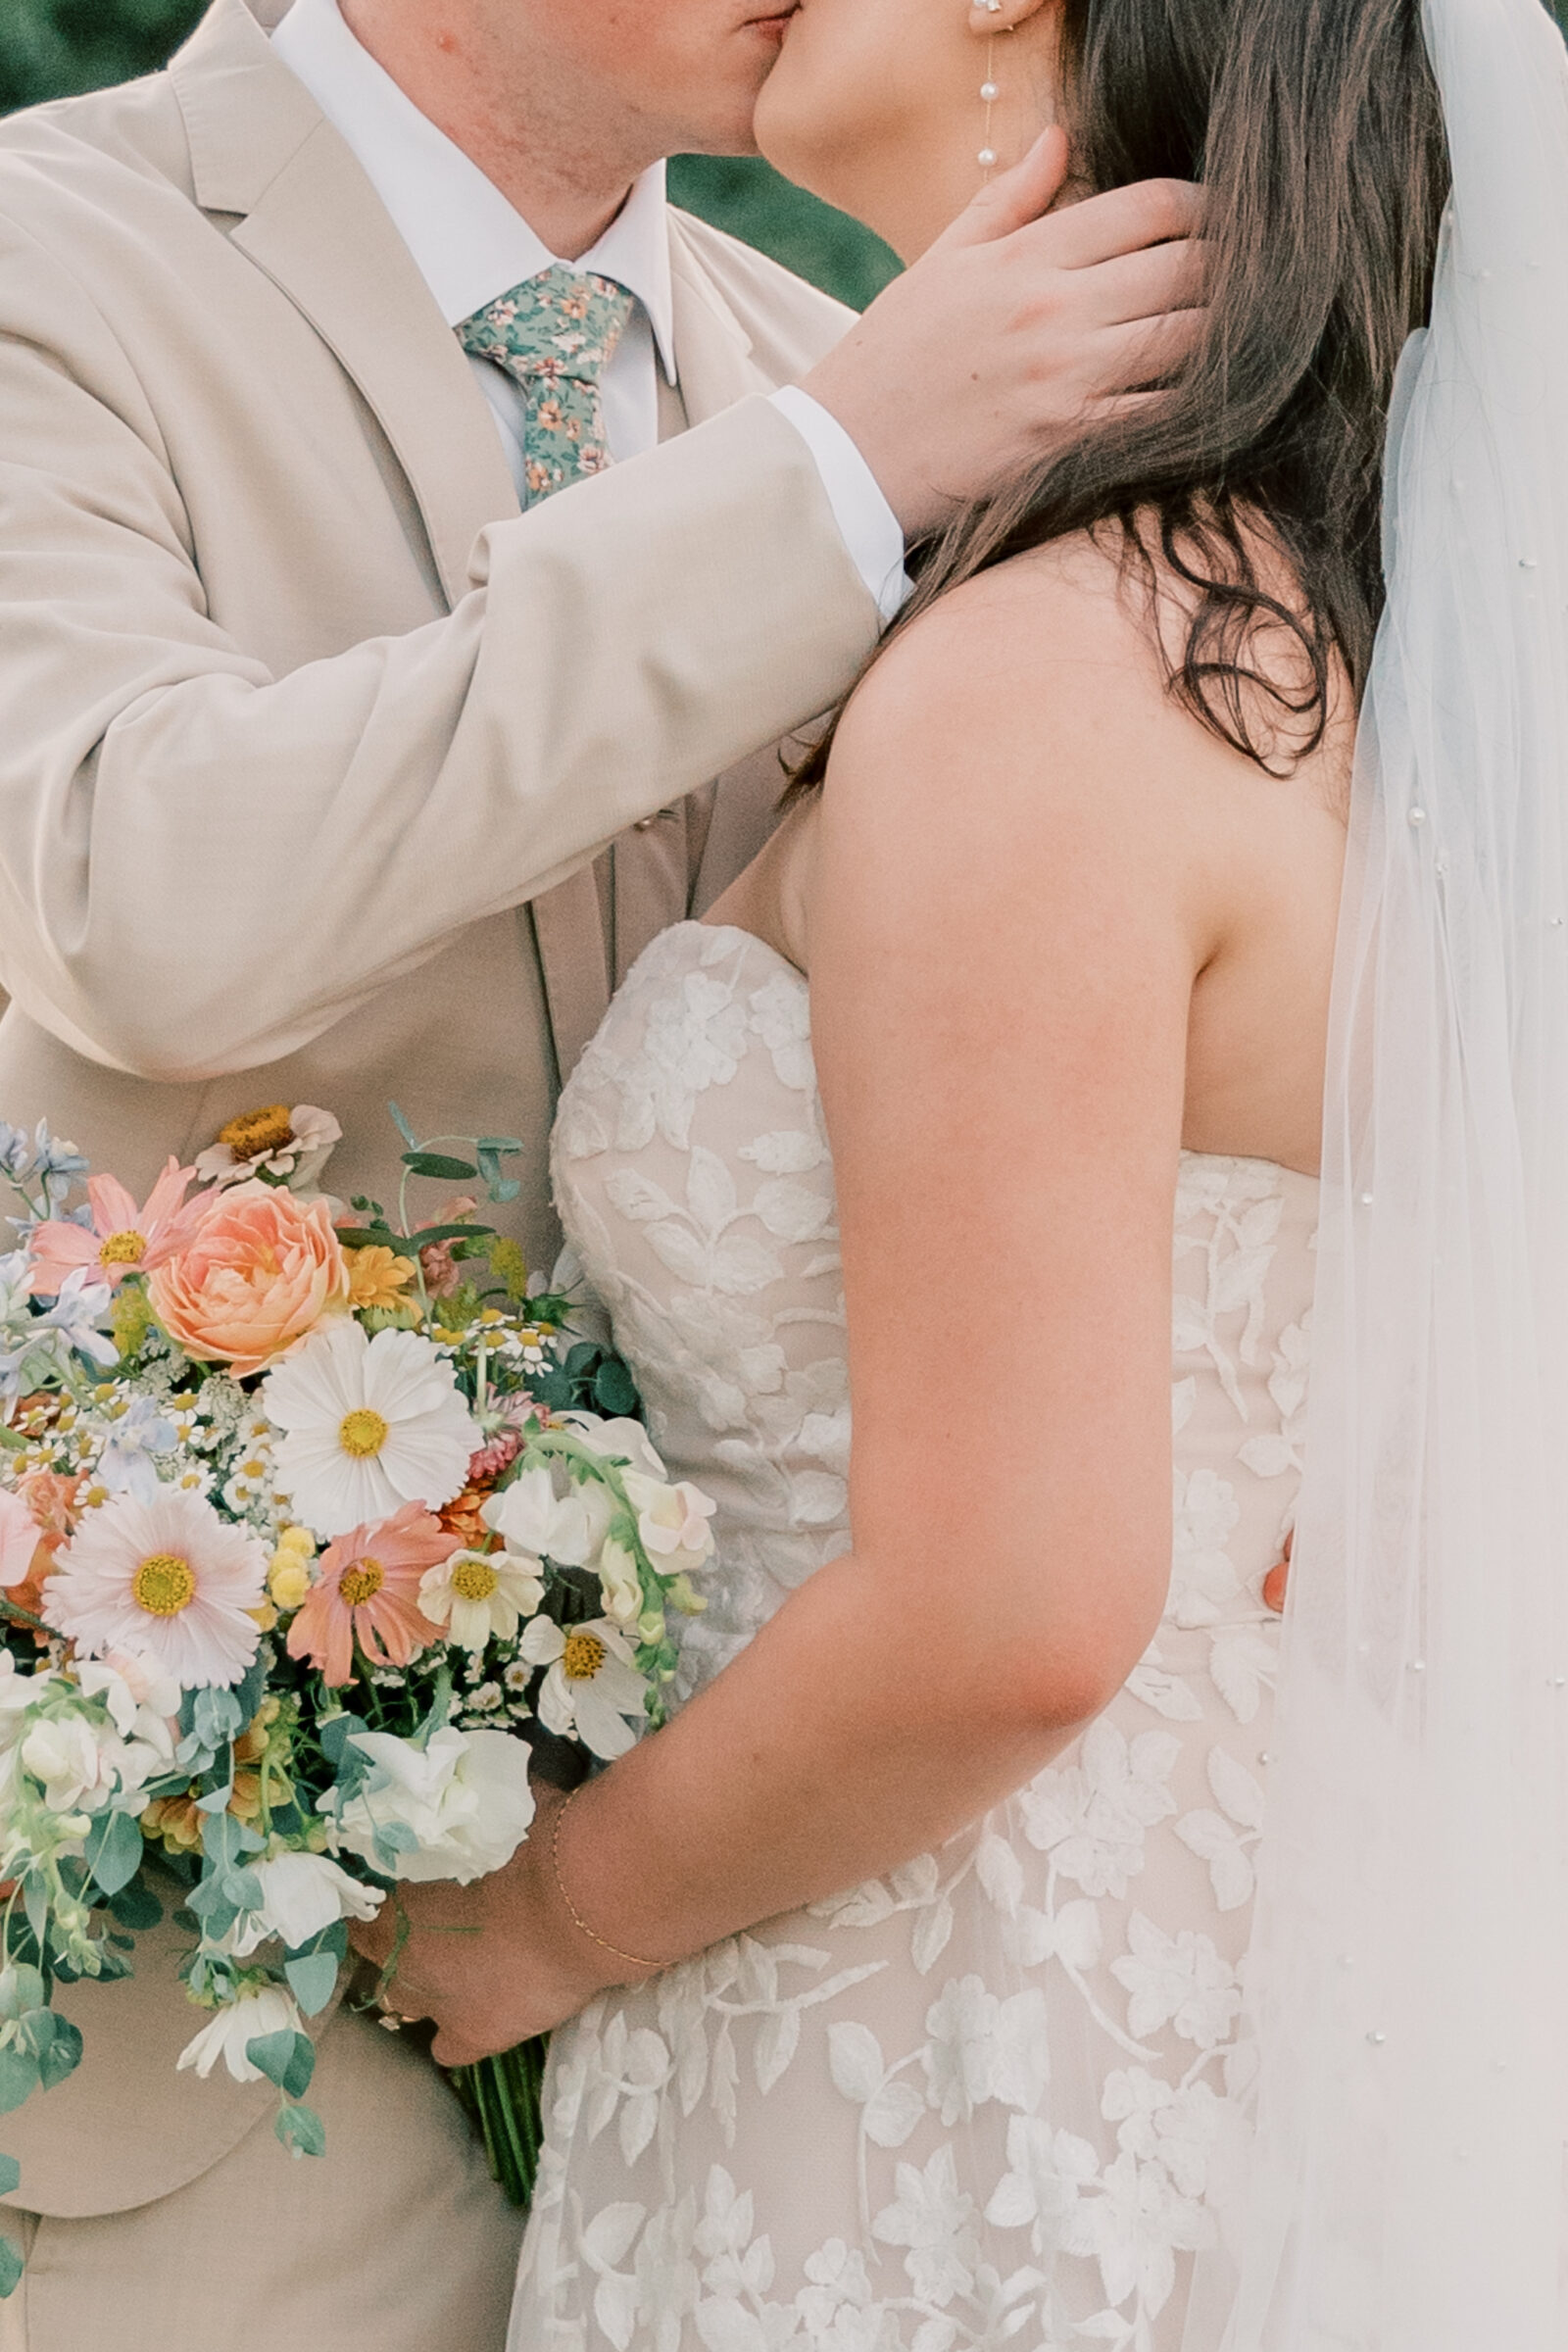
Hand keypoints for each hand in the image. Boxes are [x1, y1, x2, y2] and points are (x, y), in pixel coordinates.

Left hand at [349, 1782, 611, 2064]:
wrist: (576, 1896)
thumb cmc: (531, 1837)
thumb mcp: (482, 1816)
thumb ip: (459, 1824)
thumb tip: (457, 1806)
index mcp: (393, 1893)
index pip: (358, 1908)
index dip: (376, 1903)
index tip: (397, 1891)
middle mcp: (398, 1952)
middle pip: (379, 1956)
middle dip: (401, 1943)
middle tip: (437, 1924)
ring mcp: (432, 1999)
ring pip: (404, 2001)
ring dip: (423, 1986)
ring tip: (458, 1970)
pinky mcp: (475, 2033)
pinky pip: (448, 2049)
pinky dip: (457, 2034)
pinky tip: (481, 2016)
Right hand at [800, 127, 1205, 537]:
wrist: (850, 453)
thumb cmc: (895, 357)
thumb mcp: (943, 261)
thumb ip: (1009, 199)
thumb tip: (1060, 138)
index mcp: (1028, 255)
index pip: (1151, 206)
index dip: (1203, 206)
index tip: (1217, 219)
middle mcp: (1056, 308)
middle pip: (1188, 267)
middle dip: (1226, 267)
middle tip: (1240, 277)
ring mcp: (1068, 376)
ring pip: (1189, 337)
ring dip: (1217, 332)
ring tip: (1225, 330)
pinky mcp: (1071, 437)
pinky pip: (1161, 408)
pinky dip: (1189, 397)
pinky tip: (1194, 391)